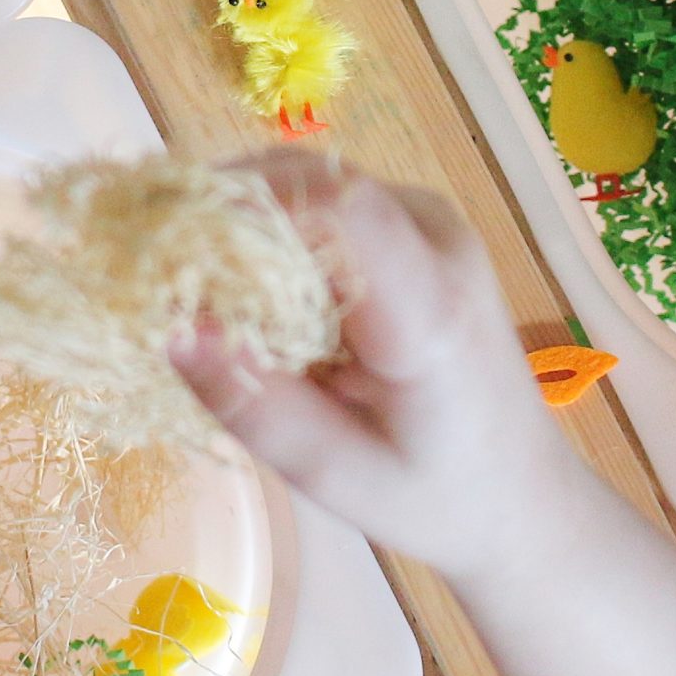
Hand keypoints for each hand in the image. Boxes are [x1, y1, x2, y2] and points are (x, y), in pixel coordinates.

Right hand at [168, 154, 559, 576]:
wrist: (522, 494)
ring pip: (310, 180)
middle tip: (154, 269)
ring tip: (193, 283)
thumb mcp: (332, 473)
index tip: (166, 247)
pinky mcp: (416, 223)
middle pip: (312, 179)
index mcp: (431, 309)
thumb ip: (254, 403)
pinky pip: (326, 199)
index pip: (338, 205)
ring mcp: (431, 221)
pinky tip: (247, 288)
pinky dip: (272, 228)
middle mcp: (439, 240)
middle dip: (223, 211)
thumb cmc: (433, 496)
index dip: (243, 205)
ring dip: (242, 218)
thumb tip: (170, 327)